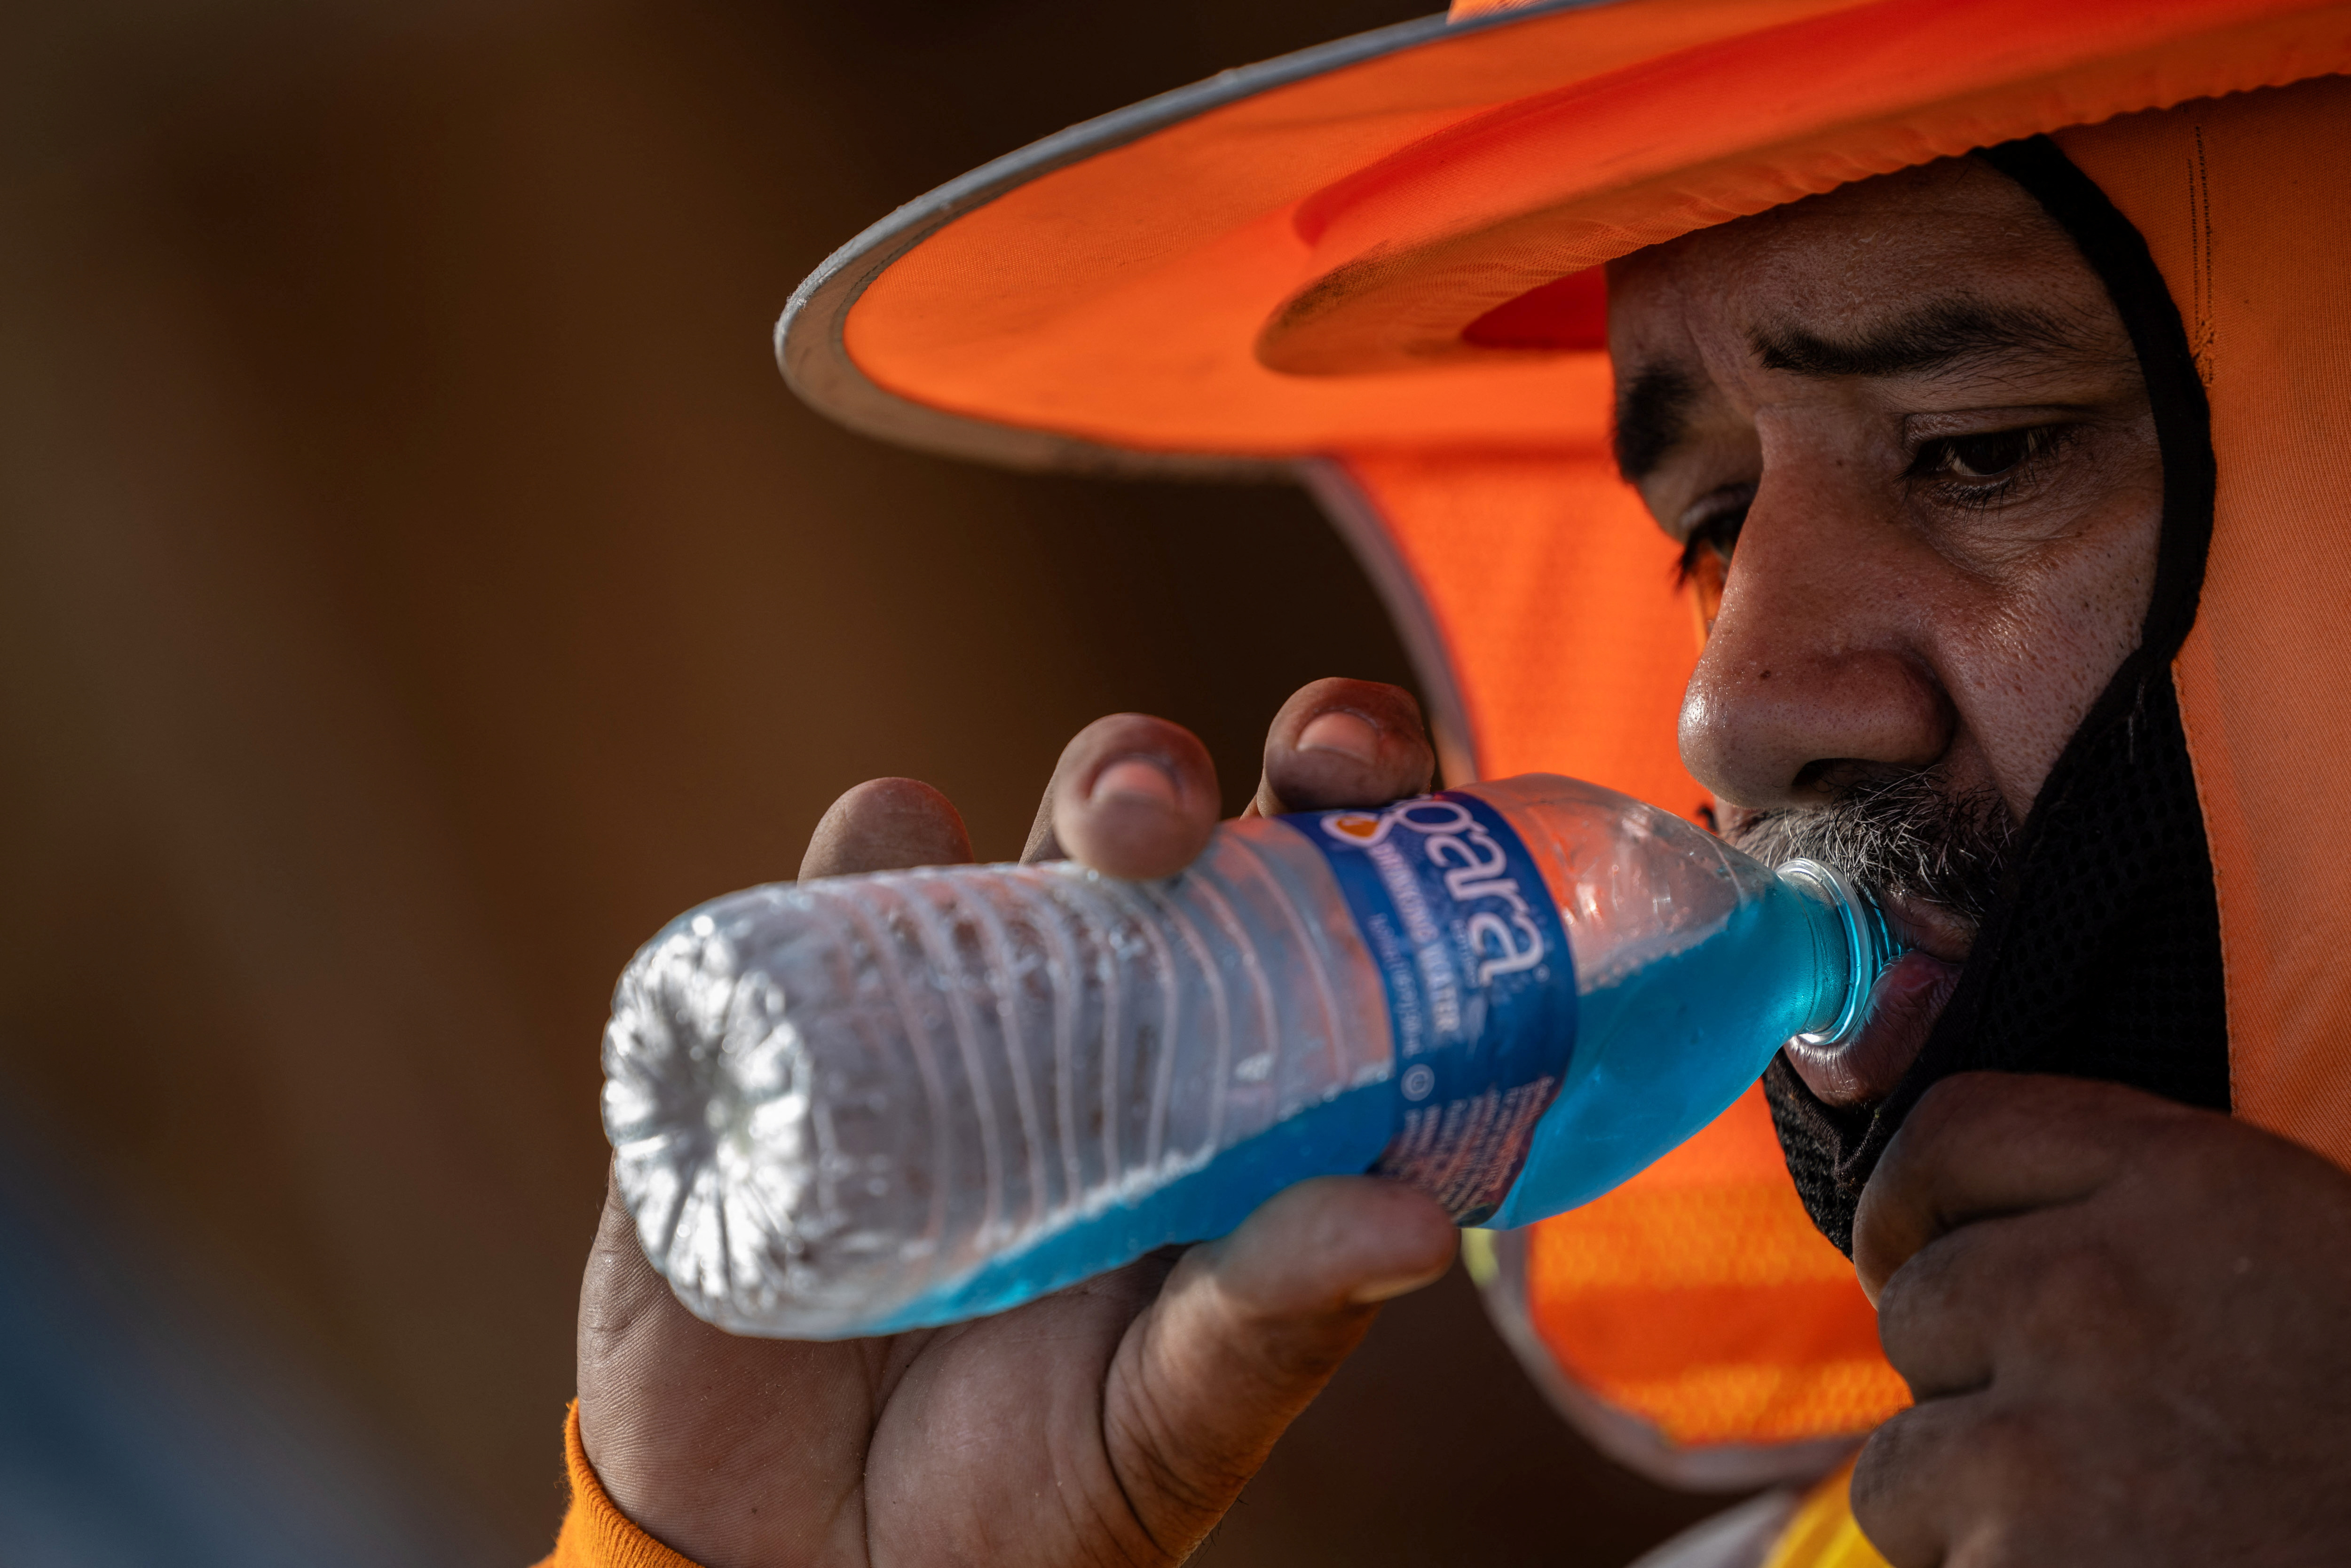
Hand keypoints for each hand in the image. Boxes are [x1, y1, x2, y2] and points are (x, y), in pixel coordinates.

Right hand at [575, 679, 1452, 1567]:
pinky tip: (894, 873)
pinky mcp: (800, 1031)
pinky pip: (836, 893)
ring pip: (1013, 833)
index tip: (1378, 783)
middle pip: (1158, 833)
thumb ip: (1274, 1325)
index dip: (1354, 813)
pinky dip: (870, 853)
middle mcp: (1091, 1024)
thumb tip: (1421, 1222)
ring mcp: (945, 1015)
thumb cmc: (1021, 1504)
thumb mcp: (1168, 1423)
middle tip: (1197, 822)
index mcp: (1217, 1096)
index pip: (1306, 909)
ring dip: (1077, 784)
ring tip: (1114, 840)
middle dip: (1192, 775)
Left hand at [1850, 1072, 2350, 1565]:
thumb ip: (2138, 1221)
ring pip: (1903, 1462)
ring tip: (2120, 1541)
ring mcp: (2039, 1444)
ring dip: (1976, 1510)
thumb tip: (1972, 1229)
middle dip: (1973, 1382)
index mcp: (2187, 1186)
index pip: (1950, 1132)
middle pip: (1920, 1306)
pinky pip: (1939, 1566)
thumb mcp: (2300, 1265)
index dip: (1915, 1203)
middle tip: (2096, 1450)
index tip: (1917, 1255)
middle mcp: (2089, 1291)